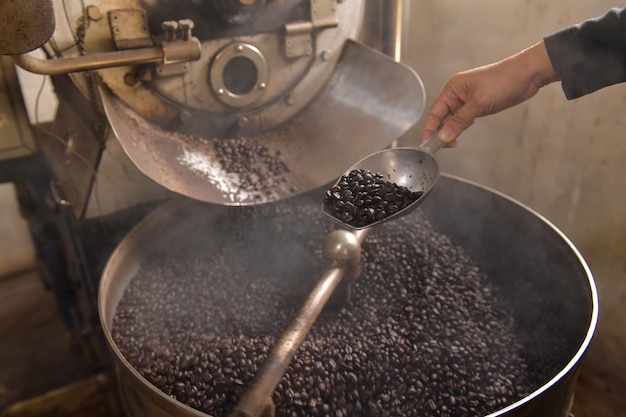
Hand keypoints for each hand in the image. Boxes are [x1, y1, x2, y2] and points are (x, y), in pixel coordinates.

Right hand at [421, 42, 559, 145]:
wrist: (527, 75)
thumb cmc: (503, 80)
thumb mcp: (478, 103)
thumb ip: (460, 121)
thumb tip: (444, 136)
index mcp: (453, 88)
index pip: (435, 112)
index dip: (429, 128)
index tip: (427, 143)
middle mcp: (458, 94)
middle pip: (442, 117)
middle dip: (440, 132)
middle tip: (441, 148)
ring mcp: (468, 101)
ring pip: (453, 120)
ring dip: (451, 132)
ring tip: (451, 145)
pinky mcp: (478, 106)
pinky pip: (464, 120)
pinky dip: (461, 128)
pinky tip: (459, 136)